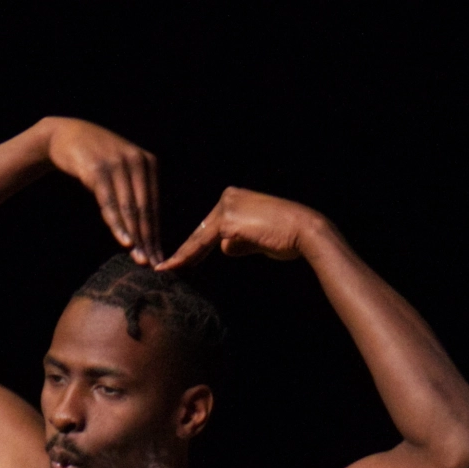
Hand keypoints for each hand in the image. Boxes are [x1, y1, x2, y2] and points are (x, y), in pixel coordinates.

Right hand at [43, 117, 159, 264]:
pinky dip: (117, 224)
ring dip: (135, 236)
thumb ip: (135, 192)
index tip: (159, 256)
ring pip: (130, 208)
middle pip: (145, 209)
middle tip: (153, 264)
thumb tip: (147, 232)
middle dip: (149, 239)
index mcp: (149, 163)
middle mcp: (138, 161)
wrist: (66, 134)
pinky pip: (110, 203)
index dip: (156, 233)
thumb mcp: (121, 170)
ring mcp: (118, 164)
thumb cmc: (97, 159)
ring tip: (140, 258)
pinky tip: (124, 241)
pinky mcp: (99, 170)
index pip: (155, 205)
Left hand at [158, 188, 330, 269]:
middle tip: (163, 267)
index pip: (209, 227)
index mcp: (234, 198)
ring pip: (199, 238)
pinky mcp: (228, 221)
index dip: (194, 246)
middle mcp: (227, 198)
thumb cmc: (287, 236)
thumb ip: (238, 241)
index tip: (180, 260)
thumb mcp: (257, 238)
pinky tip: (175, 265)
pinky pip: (204, 243)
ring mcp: (226, 207)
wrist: (304, 231)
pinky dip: (190, 256)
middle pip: (200, 231)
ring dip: (182, 256)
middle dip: (184, 252)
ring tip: (164, 269)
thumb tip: (224, 249)